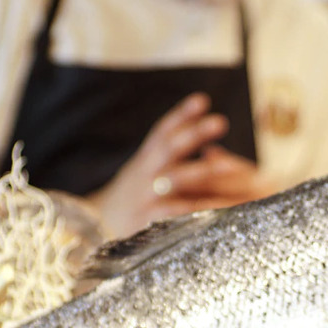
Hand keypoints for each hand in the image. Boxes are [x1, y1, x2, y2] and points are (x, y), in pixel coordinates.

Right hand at [87, 94, 271, 237]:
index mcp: (146, 159)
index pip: (163, 132)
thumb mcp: (145, 171)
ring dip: (203, 171)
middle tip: (220, 121)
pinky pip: (176, 213)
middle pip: (170, 147)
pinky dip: (196, 210)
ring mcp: (147, 196)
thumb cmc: (132, 197)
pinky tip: (218, 207)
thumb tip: (213, 150)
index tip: (202, 100)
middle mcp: (145, 173)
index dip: (181, 115)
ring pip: (176, 179)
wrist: (97, 227)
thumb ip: (171, 158)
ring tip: (230, 165)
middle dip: (195, 133)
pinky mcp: (150, 220)